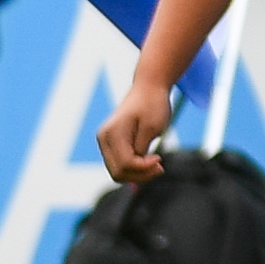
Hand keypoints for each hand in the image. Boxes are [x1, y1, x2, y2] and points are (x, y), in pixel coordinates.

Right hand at [99, 68, 174, 183]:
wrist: (148, 87)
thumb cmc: (153, 104)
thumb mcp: (152, 127)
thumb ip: (141, 148)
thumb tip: (136, 169)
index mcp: (113, 133)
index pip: (126, 163)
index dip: (144, 168)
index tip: (160, 159)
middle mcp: (104, 139)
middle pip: (117, 172)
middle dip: (140, 176)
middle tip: (160, 167)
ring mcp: (105, 142)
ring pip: (117, 171)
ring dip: (137, 174)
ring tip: (156, 166)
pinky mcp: (111, 143)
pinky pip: (119, 164)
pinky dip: (134, 168)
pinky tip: (149, 163)